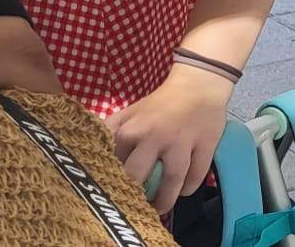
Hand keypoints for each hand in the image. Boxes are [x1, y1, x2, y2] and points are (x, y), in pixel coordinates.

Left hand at [108, 65, 235, 212]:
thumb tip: (89, 150)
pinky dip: (189, 187)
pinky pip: (197, 174)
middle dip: (135, 196)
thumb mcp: (131, 112)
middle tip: (135, 207)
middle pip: (139, 177)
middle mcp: (155, 138)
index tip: (113, 193)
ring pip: (172, 180)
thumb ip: (110, 130)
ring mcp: (182, 143)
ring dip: (165, 200)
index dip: (113, 180)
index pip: (115, 164)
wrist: (199, 85)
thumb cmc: (160, 103)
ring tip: (160, 209)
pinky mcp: (206, 145)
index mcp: (132, 130)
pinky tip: (183, 191)